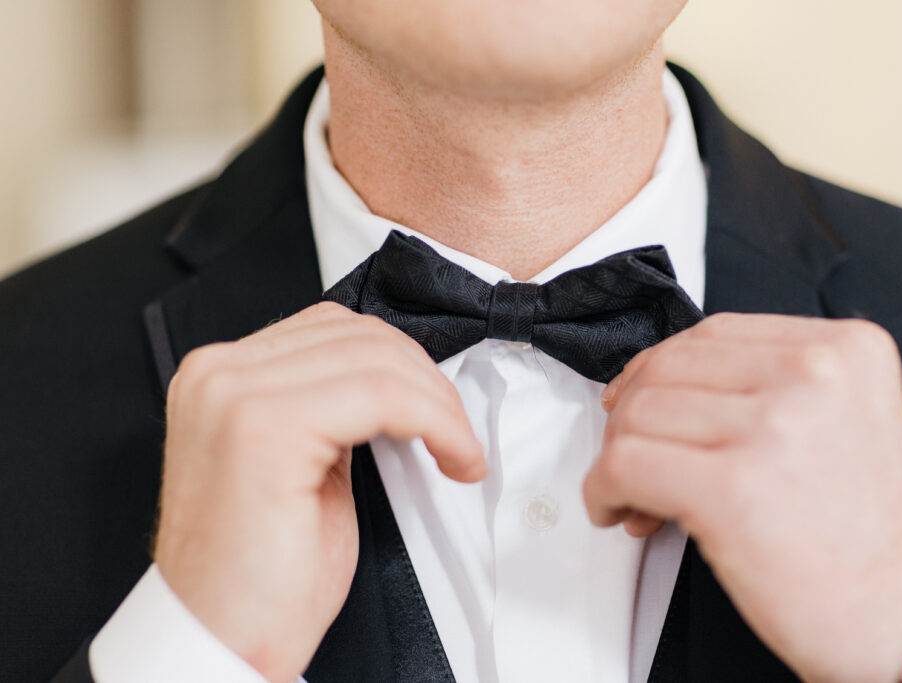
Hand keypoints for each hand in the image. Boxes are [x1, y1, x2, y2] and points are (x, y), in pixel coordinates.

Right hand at [153, 302, 483, 682]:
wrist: (221, 643)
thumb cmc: (257, 578)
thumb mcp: (302, 469)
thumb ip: (330, 411)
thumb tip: (394, 385)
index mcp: (220, 378)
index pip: (333, 329)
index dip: (403, 364)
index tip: (438, 408)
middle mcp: (218, 375)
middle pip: (358, 335)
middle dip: (428, 381)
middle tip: (457, 433)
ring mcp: (236, 395)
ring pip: (377, 360)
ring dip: (439, 404)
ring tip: (457, 449)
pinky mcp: (267, 429)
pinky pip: (382, 395)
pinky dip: (436, 421)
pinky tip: (452, 457)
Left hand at [584, 313, 901, 682]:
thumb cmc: (867, 540)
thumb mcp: (842, 423)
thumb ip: (765, 387)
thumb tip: (656, 389)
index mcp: (844, 349)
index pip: (713, 334)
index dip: (658, 369)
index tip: (637, 400)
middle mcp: (814, 374)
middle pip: (669, 366)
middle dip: (631, 415)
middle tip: (629, 457)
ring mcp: (774, 426)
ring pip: (639, 414)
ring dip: (617, 457)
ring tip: (633, 496)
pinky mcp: (734, 486)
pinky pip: (625, 464)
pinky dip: (602, 488)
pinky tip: (617, 510)